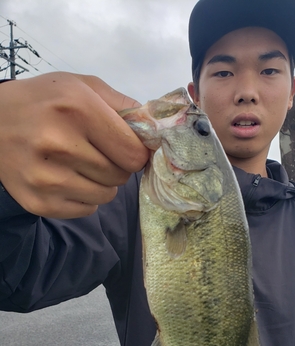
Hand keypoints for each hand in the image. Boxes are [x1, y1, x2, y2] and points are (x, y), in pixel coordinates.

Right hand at [0, 72, 148, 217]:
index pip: (133, 152)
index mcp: (76, 110)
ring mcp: (47, 178)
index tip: (127, 146)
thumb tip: (155, 131)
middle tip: (96, 151)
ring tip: (79, 164)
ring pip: (107, 195)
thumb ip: (122, 105)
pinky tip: (65, 177)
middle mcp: (60, 145)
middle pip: (121, 175)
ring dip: (102, 182)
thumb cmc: (43, 102)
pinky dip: (84, 197)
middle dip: (117, 164)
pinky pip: (87, 209)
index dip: (136, 151)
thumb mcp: (81, 86)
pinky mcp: (39, 203)